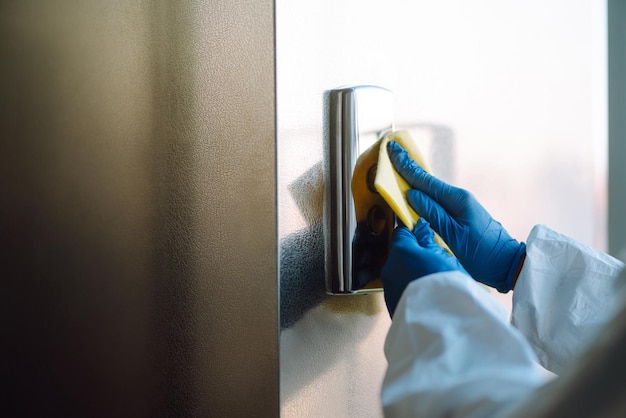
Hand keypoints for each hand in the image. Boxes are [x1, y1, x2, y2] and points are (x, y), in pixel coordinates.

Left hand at [381, 218, 466, 316]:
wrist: (441, 323)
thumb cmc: (446, 287)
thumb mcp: (444, 257)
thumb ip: (429, 242)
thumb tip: (422, 232)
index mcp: (401, 251)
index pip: (401, 232)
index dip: (413, 234)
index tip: (423, 237)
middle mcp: (390, 268)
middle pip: (399, 255)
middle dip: (413, 256)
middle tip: (433, 263)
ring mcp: (388, 287)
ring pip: (399, 273)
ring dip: (411, 274)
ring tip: (432, 283)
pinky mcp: (391, 304)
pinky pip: (400, 290)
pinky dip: (410, 290)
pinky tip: (426, 296)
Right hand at [387, 141, 525, 292]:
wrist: (507, 264)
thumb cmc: (482, 254)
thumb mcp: (453, 236)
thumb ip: (432, 214)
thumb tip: (412, 194)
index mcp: (457, 199)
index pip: (425, 180)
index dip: (406, 166)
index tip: (393, 149)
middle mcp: (459, 198)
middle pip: (428, 182)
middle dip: (409, 168)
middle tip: (393, 150)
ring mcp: (460, 207)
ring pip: (431, 191)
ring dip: (414, 180)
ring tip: (398, 167)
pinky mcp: (460, 216)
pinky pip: (436, 201)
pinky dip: (423, 194)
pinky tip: (415, 192)